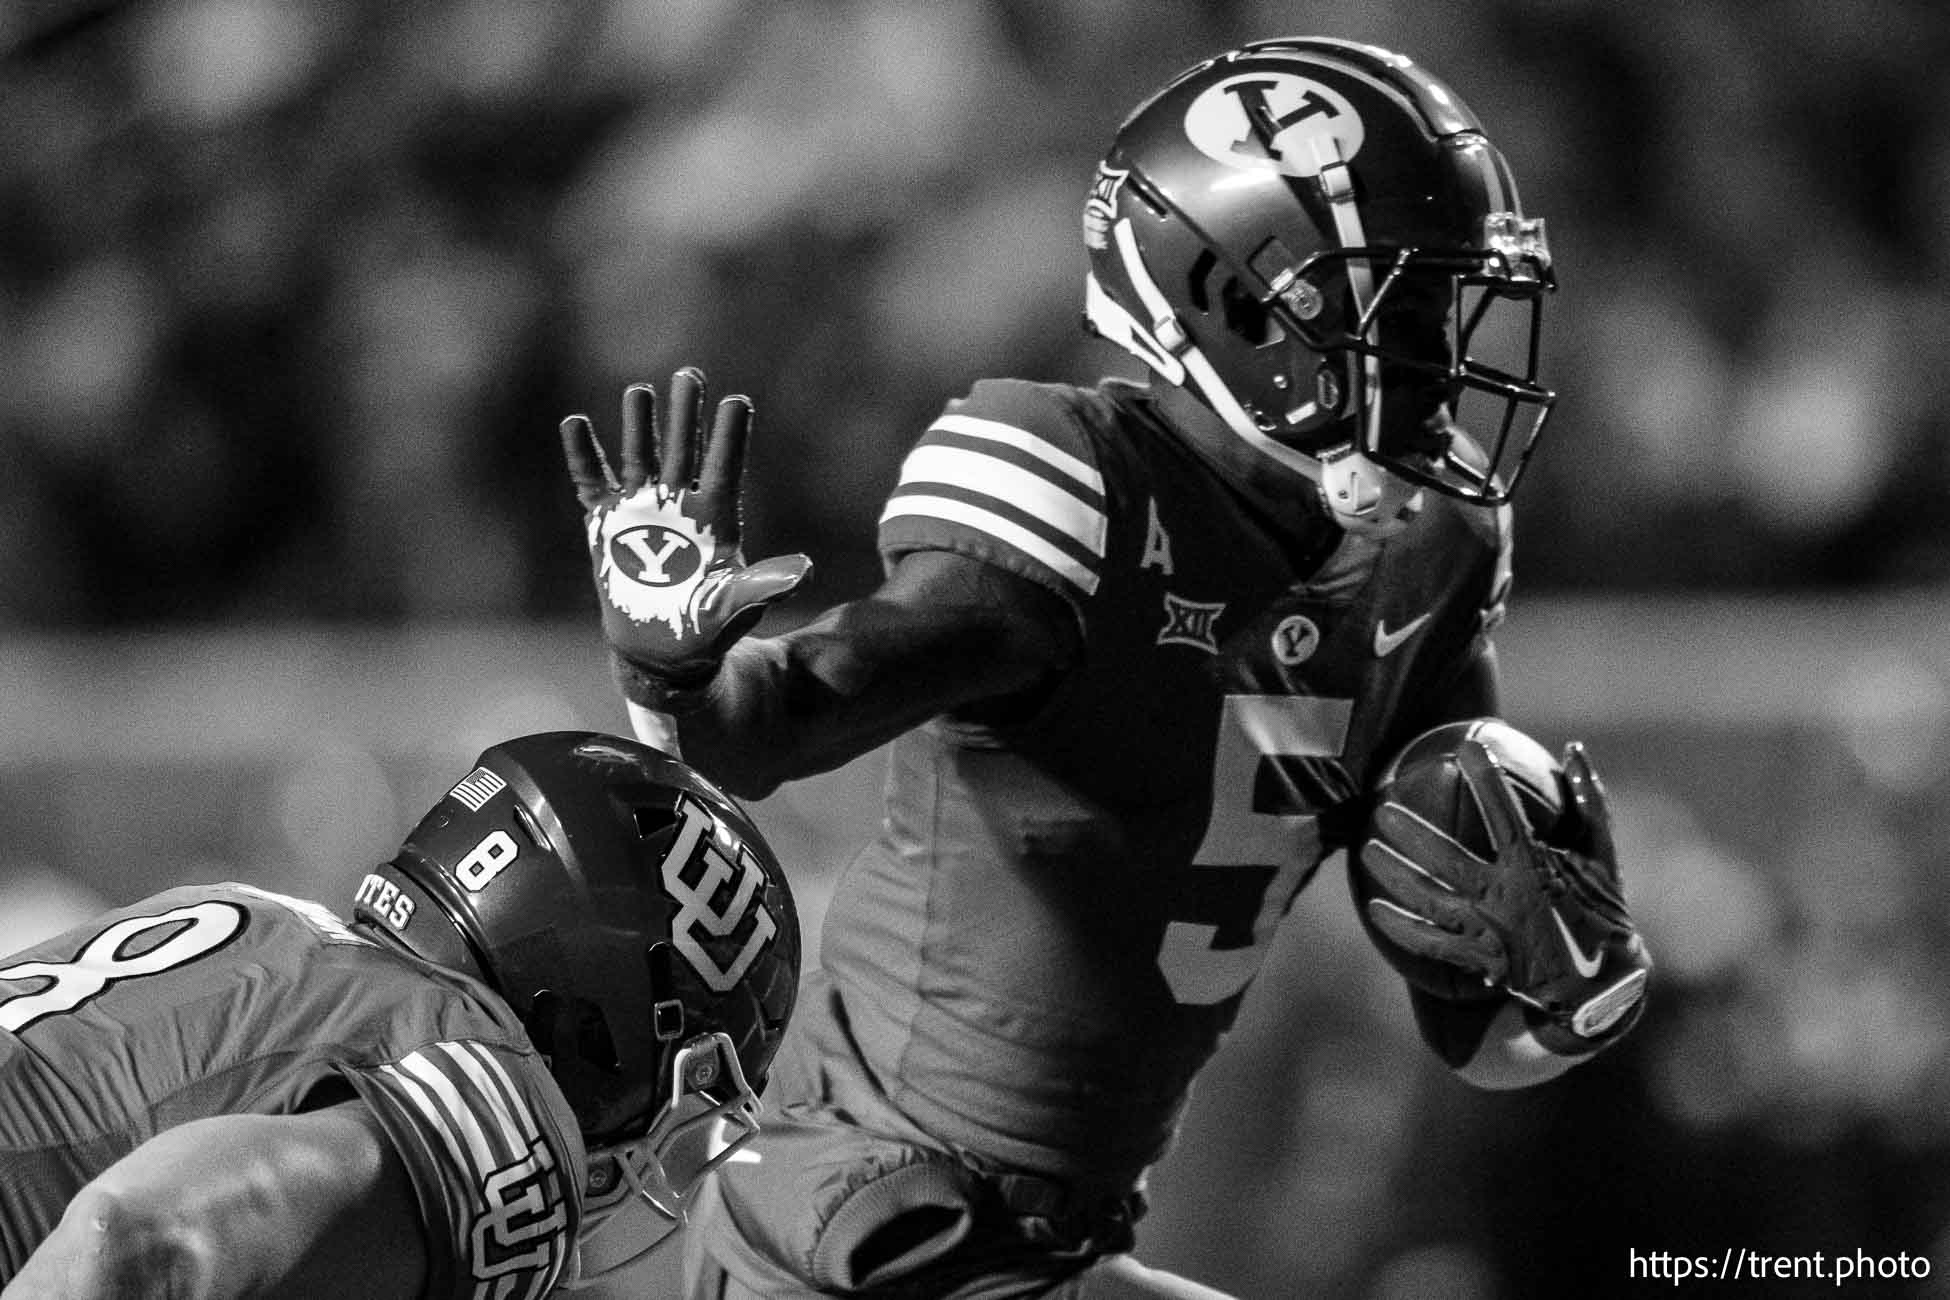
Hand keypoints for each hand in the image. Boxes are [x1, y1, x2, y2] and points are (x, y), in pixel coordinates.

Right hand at [561, 368, 810, 690]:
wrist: (662, 651)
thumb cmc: (708, 626)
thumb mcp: (738, 604)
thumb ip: (766, 584)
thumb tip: (805, 570)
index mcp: (717, 516)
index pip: (724, 467)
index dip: (729, 436)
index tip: (737, 401)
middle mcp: (681, 504)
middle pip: (684, 449)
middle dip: (686, 413)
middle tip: (690, 374)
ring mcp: (642, 509)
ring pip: (641, 456)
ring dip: (639, 425)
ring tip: (640, 390)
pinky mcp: (606, 523)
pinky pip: (592, 482)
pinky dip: (583, 455)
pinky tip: (575, 423)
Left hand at [1358, 740, 1650, 1053]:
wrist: (1600, 987)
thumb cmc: (1601, 912)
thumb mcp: (1602, 855)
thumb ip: (1588, 802)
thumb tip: (1574, 750)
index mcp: (1534, 867)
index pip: (1504, 813)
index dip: (1487, 778)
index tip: (1468, 748)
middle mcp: (1503, 896)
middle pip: (1444, 859)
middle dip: (1410, 833)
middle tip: (1381, 810)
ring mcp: (1486, 930)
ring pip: (1427, 898)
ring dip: (1393, 874)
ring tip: (1368, 851)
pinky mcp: (1476, 957)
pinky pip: (1427, 942)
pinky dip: (1399, 926)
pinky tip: (1374, 908)